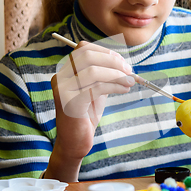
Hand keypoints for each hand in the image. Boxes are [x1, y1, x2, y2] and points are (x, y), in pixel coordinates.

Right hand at [46, 41, 134, 180]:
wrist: (75, 142)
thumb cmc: (86, 115)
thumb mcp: (96, 88)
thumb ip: (104, 74)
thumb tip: (123, 62)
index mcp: (65, 71)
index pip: (83, 48)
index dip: (105, 52)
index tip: (122, 62)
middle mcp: (60, 77)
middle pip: (87, 55)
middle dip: (112, 60)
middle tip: (129, 71)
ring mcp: (63, 89)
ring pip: (93, 71)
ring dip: (116, 74)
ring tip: (130, 82)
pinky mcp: (70, 102)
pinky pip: (96, 87)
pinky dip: (115, 86)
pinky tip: (124, 89)